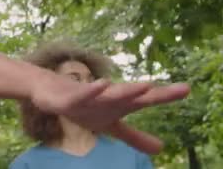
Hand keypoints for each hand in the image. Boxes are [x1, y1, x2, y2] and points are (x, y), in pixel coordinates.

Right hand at [29, 68, 189, 153]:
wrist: (47, 90)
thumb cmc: (83, 106)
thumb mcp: (109, 125)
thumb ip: (134, 136)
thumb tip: (162, 149)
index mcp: (118, 105)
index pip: (144, 101)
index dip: (164, 96)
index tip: (186, 89)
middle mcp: (107, 98)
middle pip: (131, 96)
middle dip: (152, 93)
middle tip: (179, 88)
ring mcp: (89, 97)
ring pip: (110, 95)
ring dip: (128, 91)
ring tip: (147, 87)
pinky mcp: (70, 98)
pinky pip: (83, 95)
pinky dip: (93, 90)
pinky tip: (103, 85)